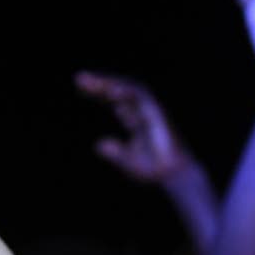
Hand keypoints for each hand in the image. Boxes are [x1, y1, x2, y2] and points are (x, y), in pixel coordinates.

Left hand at [75, 71, 192, 183]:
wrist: (175, 175)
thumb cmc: (155, 170)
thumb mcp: (129, 162)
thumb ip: (116, 153)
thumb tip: (99, 145)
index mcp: (136, 120)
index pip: (115, 101)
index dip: (99, 92)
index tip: (80, 85)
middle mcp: (143, 112)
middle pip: (120, 92)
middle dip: (101, 84)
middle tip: (79, 78)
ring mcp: (151, 112)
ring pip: (130, 90)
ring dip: (112, 84)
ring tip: (93, 83)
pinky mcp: (159, 114)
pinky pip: (143, 98)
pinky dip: (128, 93)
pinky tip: (113, 91)